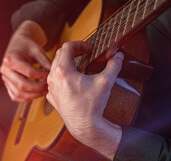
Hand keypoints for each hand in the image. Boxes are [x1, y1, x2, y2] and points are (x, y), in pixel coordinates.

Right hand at [0, 20, 50, 102]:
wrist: (17, 45)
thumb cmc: (27, 46)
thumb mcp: (37, 50)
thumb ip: (45, 61)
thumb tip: (53, 73)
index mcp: (10, 59)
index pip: (29, 72)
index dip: (41, 76)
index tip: (50, 76)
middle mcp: (5, 70)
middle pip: (22, 85)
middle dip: (37, 88)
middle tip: (48, 86)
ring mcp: (4, 78)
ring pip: (18, 93)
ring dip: (33, 95)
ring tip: (44, 91)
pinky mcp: (7, 84)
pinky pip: (15, 96)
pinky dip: (26, 98)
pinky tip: (36, 94)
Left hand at [46, 41, 122, 159]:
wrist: (85, 126)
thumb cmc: (93, 105)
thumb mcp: (106, 82)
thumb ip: (114, 65)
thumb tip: (119, 55)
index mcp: (63, 71)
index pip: (67, 47)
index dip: (80, 44)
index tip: (89, 49)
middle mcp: (53, 78)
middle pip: (59, 54)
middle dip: (73, 51)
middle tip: (85, 53)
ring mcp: (51, 88)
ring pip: (55, 67)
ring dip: (66, 62)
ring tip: (80, 64)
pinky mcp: (52, 97)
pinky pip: (54, 80)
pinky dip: (62, 75)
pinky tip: (73, 80)